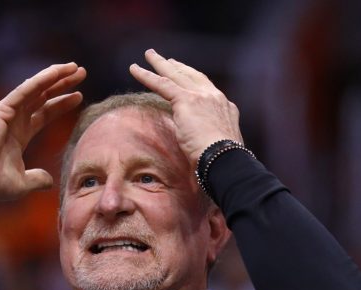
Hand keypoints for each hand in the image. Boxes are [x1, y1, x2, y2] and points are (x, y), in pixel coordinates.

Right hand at [0, 63, 85, 200]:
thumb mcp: (23, 183)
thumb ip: (37, 179)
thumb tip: (50, 181)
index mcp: (19, 135)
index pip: (45, 114)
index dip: (61, 104)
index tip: (79, 96)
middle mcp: (14, 120)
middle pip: (43, 97)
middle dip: (62, 85)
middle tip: (81, 73)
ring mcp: (7, 113)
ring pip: (36, 89)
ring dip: (56, 76)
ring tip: (75, 67)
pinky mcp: (2, 109)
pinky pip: (25, 90)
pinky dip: (40, 80)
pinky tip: (56, 72)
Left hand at [129, 49, 242, 166]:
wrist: (224, 160)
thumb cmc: (222, 163)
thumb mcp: (218, 147)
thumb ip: (209, 141)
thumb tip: (200, 150)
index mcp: (225, 109)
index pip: (207, 90)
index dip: (195, 82)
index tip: (187, 76)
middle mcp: (215, 98)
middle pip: (193, 76)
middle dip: (180, 67)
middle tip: (168, 60)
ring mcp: (202, 97)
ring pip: (176, 76)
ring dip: (160, 64)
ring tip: (149, 54)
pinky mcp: (186, 101)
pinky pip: (162, 84)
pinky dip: (146, 76)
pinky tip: (134, 69)